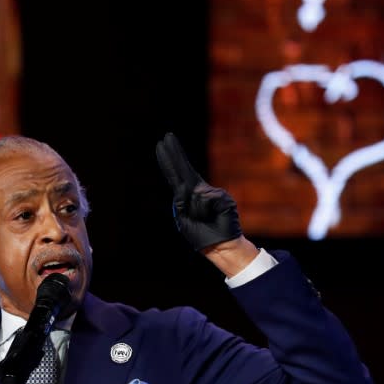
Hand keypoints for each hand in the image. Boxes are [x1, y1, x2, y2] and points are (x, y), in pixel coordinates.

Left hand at [155, 132, 242, 250]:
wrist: (219, 247)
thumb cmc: (200, 235)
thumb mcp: (183, 219)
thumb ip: (181, 201)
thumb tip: (185, 186)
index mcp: (187, 195)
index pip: (175, 174)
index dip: (168, 160)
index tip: (161, 144)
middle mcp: (199, 190)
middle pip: (184, 168)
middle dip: (174, 153)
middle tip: (166, 136)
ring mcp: (211, 192)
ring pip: (193, 195)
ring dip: (194, 212)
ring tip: (204, 221)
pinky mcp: (222, 197)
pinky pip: (204, 201)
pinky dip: (204, 212)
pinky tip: (212, 217)